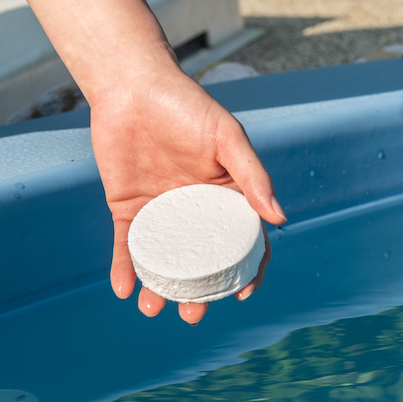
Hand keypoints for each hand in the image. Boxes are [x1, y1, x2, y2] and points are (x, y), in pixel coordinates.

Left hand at [12, 0, 285, 324]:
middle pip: (200, 261)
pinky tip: (123, 290)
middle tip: (192, 315)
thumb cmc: (186, 105)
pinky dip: (124, 269)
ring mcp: (161, 212)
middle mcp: (195, 210)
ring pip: (163, 260)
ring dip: (159, 288)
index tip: (242, 293)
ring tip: (153, 309)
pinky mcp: (127, 208)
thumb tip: (279, 219)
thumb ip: (252, 176)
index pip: (242, 241)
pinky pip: (126, 245)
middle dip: (197, 293)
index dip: (246, 271)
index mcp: (226, 195)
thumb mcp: (226, 137)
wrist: (131, 86)